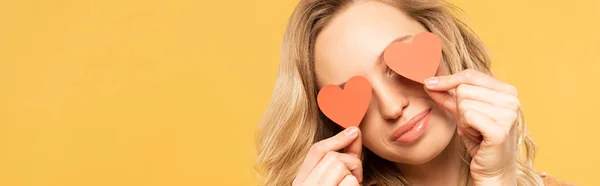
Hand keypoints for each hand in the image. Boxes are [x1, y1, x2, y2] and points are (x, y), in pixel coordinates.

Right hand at [292, 127, 362, 185]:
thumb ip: (341, 159)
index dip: (337, 138)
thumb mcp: (335, 178)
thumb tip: (354, 132)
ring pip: (340, 166)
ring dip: (354, 175)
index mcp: (301, 181)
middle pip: (332, 156)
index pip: (316, 150)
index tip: (354, 131)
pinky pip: (350, 181)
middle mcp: (304, 185)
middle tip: (355, 176)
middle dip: (350, 161)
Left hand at [424, 69, 517, 185]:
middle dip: (459, 108)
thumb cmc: (480, 140)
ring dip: (462, 120)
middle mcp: (511, 99)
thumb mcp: (462, 114)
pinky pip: (467, 116)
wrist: (492, 168)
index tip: (428, 83)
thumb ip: (448, 97)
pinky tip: (476, 137)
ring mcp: (508, 114)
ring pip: (463, 103)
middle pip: (463, 89)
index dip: (447, 79)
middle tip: (471, 124)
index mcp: (507, 91)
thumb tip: (428, 82)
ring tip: (475, 131)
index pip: (470, 75)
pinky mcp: (500, 130)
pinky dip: (465, 128)